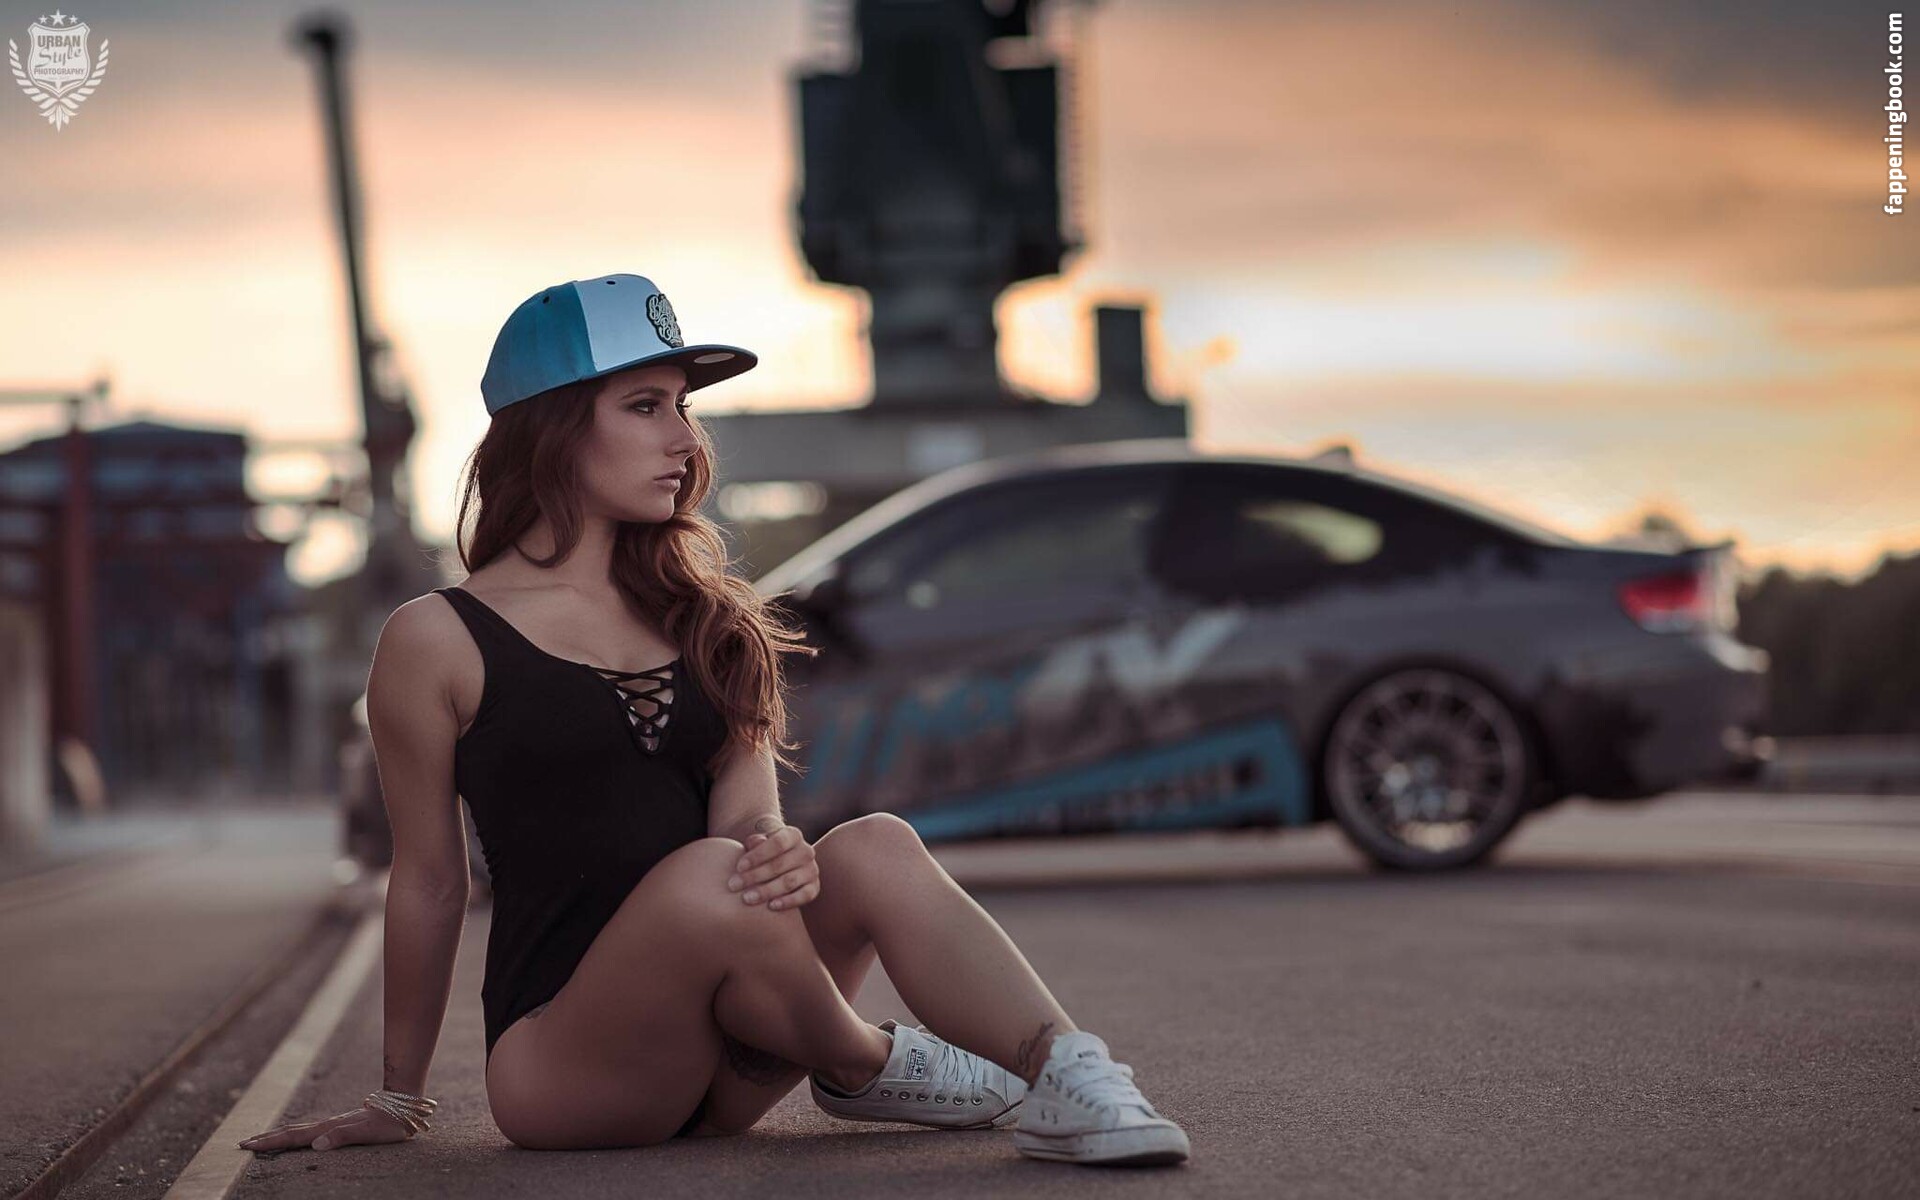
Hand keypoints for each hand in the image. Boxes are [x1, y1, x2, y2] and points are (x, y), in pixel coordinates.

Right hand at [237, 1103, 413, 1154]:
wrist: (403, 1107)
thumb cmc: (387, 1124)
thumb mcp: (366, 1132)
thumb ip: (341, 1136)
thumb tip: (315, 1145)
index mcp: (328, 1128)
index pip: (293, 1136)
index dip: (270, 1141)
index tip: (248, 1144)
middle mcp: (327, 1125)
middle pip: (291, 1131)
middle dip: (266, 1138)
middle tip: (243, 1143)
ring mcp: (332, 1124)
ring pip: (299, 1130)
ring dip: (278, 1136)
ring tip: (260, 1140)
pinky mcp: (339, 1126)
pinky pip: (310, 1131)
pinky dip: (294, 1135)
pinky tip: (294, 1139)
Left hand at [726, 824, 819, 910]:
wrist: (781, 863)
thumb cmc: (764, 852)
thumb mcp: (759, 843)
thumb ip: (755, 842)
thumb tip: (753, 844)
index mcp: (793, 835)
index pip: (777, 843)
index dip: (757, 855)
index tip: (738, 867)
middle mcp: (806, 851)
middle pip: (780, 864)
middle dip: (755, 876)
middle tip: (734, 885)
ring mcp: (812, 870)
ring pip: (790, 881)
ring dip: (767, 891)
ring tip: (747, 898)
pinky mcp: (814, 887)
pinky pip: (805, 895)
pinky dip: (788, 901)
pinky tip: (771, 906)